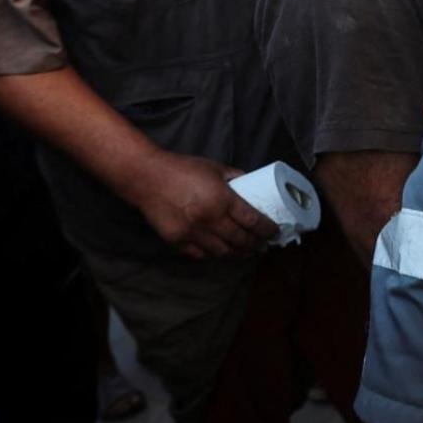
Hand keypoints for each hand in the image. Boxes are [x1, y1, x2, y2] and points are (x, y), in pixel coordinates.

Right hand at [129, 151, 278, 259]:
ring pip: (223, 252)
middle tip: (264, 245)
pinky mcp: (178, 241)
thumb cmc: (182, 169)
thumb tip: (253, 183)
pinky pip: (201, 255)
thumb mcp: (215, 168)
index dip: (267, 230)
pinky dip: (214, 254)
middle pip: (240, 240)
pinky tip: (222, 252)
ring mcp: (193, 233)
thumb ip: (235, 177)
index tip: (274, 232)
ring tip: (247, 251)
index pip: (253, 221)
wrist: (147, 178)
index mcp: (221, 199)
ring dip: (238, 253)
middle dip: (256, 245)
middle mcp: (209, 219)